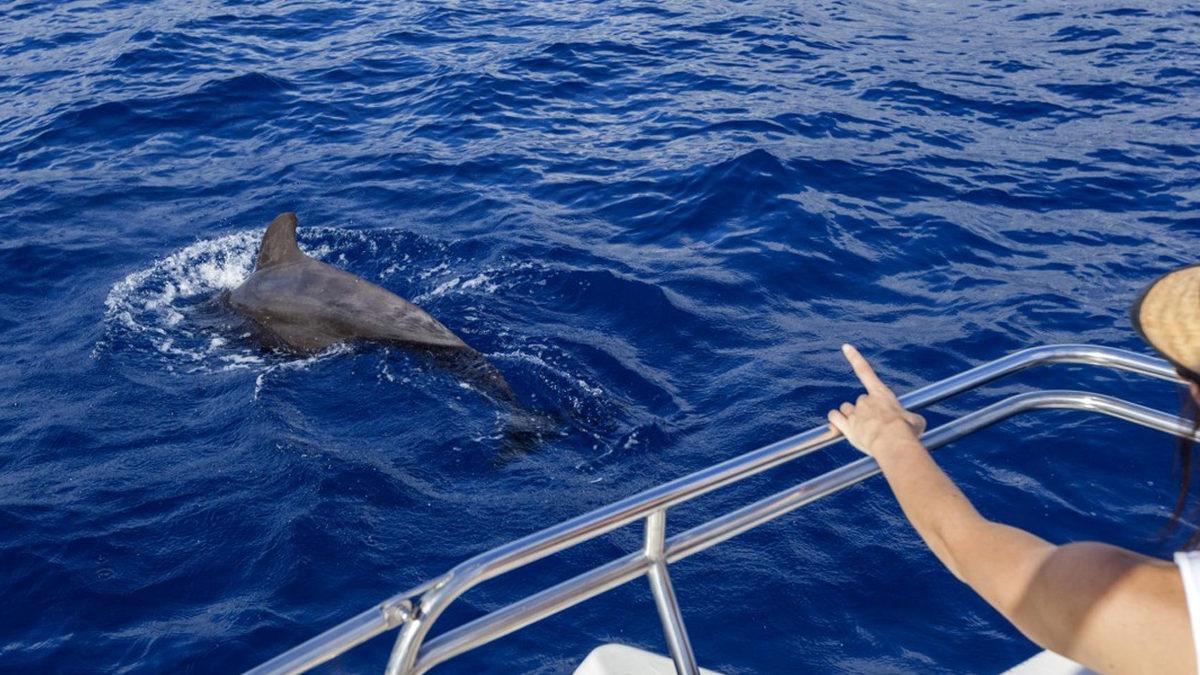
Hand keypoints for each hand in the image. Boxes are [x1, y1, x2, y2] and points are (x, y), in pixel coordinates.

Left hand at [826, 344, 925, 459]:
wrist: (893, 442)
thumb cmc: (907, 431)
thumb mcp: (915, 421)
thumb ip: (909, 418)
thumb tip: (912, 423)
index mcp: (881, 394)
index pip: (865, 371)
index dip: (854, 357)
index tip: (845, 347)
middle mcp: (865, 401)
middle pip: (859, 401)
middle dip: (865, 411)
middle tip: (876, 424)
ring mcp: (855, 413)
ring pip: (846, 409)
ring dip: (850, 416)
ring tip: (863, 429)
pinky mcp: (847, 427)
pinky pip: (834, 418)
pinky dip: (835, 422)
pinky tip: (841, 428)